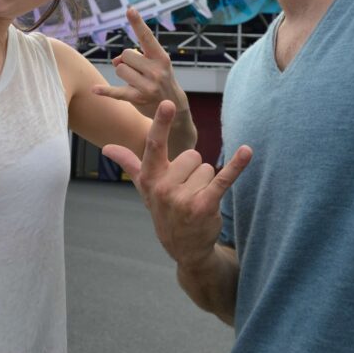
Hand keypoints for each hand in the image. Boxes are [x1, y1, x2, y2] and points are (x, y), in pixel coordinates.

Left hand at [92, 7, 186, 117]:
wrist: (173, 106)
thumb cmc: (159, 78)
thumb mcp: (154, 64)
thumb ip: (135, 56)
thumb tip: (115, 61)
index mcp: (161, 57)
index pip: (147, 37)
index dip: (137, 23)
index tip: (130, 9)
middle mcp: (156, 70)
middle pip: (125, 55)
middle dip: (127, 61)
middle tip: (139, 71)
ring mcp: (148, 85)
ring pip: (119, 69)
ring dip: (123, 74)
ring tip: (136, 82)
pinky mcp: (138, 98)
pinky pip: (116, 91)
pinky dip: (104, 91)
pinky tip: (94, 89)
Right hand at [103, 101, 251, 266]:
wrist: (184, 248)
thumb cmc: (164, 212)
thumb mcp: (145, 189)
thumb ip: (128, 164)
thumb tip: (107, 147)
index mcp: (149, 178)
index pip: (154, 145)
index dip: (161, 123)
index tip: (168, 103)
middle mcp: (163, 188)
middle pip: (192, 155)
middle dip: (194, 171)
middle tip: (187, 192)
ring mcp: (183, 198)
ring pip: (208, 168)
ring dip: (207, 183)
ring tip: (197, 200)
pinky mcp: (205, 206)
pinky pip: (224, 178)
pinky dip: (237, 165)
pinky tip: (247, 151)